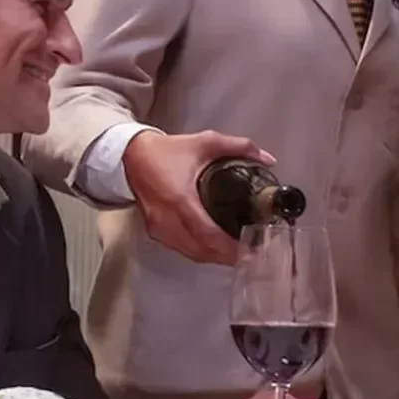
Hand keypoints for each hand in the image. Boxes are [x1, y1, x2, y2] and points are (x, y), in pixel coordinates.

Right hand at [122, 129, 273, 264]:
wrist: (131, 155)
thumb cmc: (168, 151)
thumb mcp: (205, 142)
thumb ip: (239, 147)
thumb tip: (268, 160)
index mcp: (181, 200)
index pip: (208, 234)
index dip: (230, 246)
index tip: (252, 246)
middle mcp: (168, 220)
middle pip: (202, 250)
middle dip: (228, 255)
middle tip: (252, 250)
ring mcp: (159, 229)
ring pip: (192, 253)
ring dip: (215, 256)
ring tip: (238, 251)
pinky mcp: (155, 232)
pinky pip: (182, 249)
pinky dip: (201, 251)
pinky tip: (216, 246)